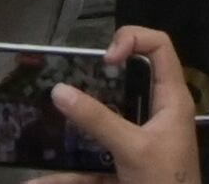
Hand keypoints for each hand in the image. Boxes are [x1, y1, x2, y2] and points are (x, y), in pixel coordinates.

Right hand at [51, 32, 200, 183]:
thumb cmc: (165, 182)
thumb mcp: (132, 149)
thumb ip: (97, 119)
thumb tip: (59, 90)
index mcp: (171, 99)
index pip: (158, 46)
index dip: (131, 38)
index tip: (105, 59)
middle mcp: (156, 113)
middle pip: (126, 80)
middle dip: (94, 79)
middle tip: (72, 81)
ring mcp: (138, 140)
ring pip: (103, 122)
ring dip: (74, 126)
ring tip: (44, 119)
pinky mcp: (123, 165)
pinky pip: (91, 164)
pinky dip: (65, 174)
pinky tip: (37, 179)